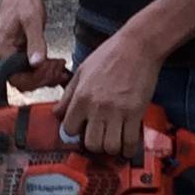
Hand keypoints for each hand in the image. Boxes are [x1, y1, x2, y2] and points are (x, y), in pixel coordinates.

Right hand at [0, 0, 64, 87]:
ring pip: (29, 77)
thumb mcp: (32, 20)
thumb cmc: (23, 0)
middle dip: (44, 78)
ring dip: (46, 75)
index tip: (51, 68)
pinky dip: (46, 70)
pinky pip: (32, 69)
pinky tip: (57, 65)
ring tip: (60, 66)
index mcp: (2, 50)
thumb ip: (35, 42)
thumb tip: (36, 63)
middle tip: (59, 67)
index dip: (36, 78)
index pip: (17, 78)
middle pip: (24, 81)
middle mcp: (3, 56)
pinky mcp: (20, 53)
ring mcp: (12, 56)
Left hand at [58, 23, 159, 159]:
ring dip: (111, 147)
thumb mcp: (82, 71)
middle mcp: (97, 107)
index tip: (82, 130)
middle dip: (94, 145)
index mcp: (81, 97)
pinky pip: (130, 141)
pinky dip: (129, 148)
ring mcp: (117, 112)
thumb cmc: (110, 55)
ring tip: (114, 140)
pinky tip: (128, 144)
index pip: (69, 129)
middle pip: (91, 143)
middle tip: (100, 137)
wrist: (137, 46)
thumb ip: (68, 95)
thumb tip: (57, 113)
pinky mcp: (135, 113)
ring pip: (110, 146)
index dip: (75, 132)